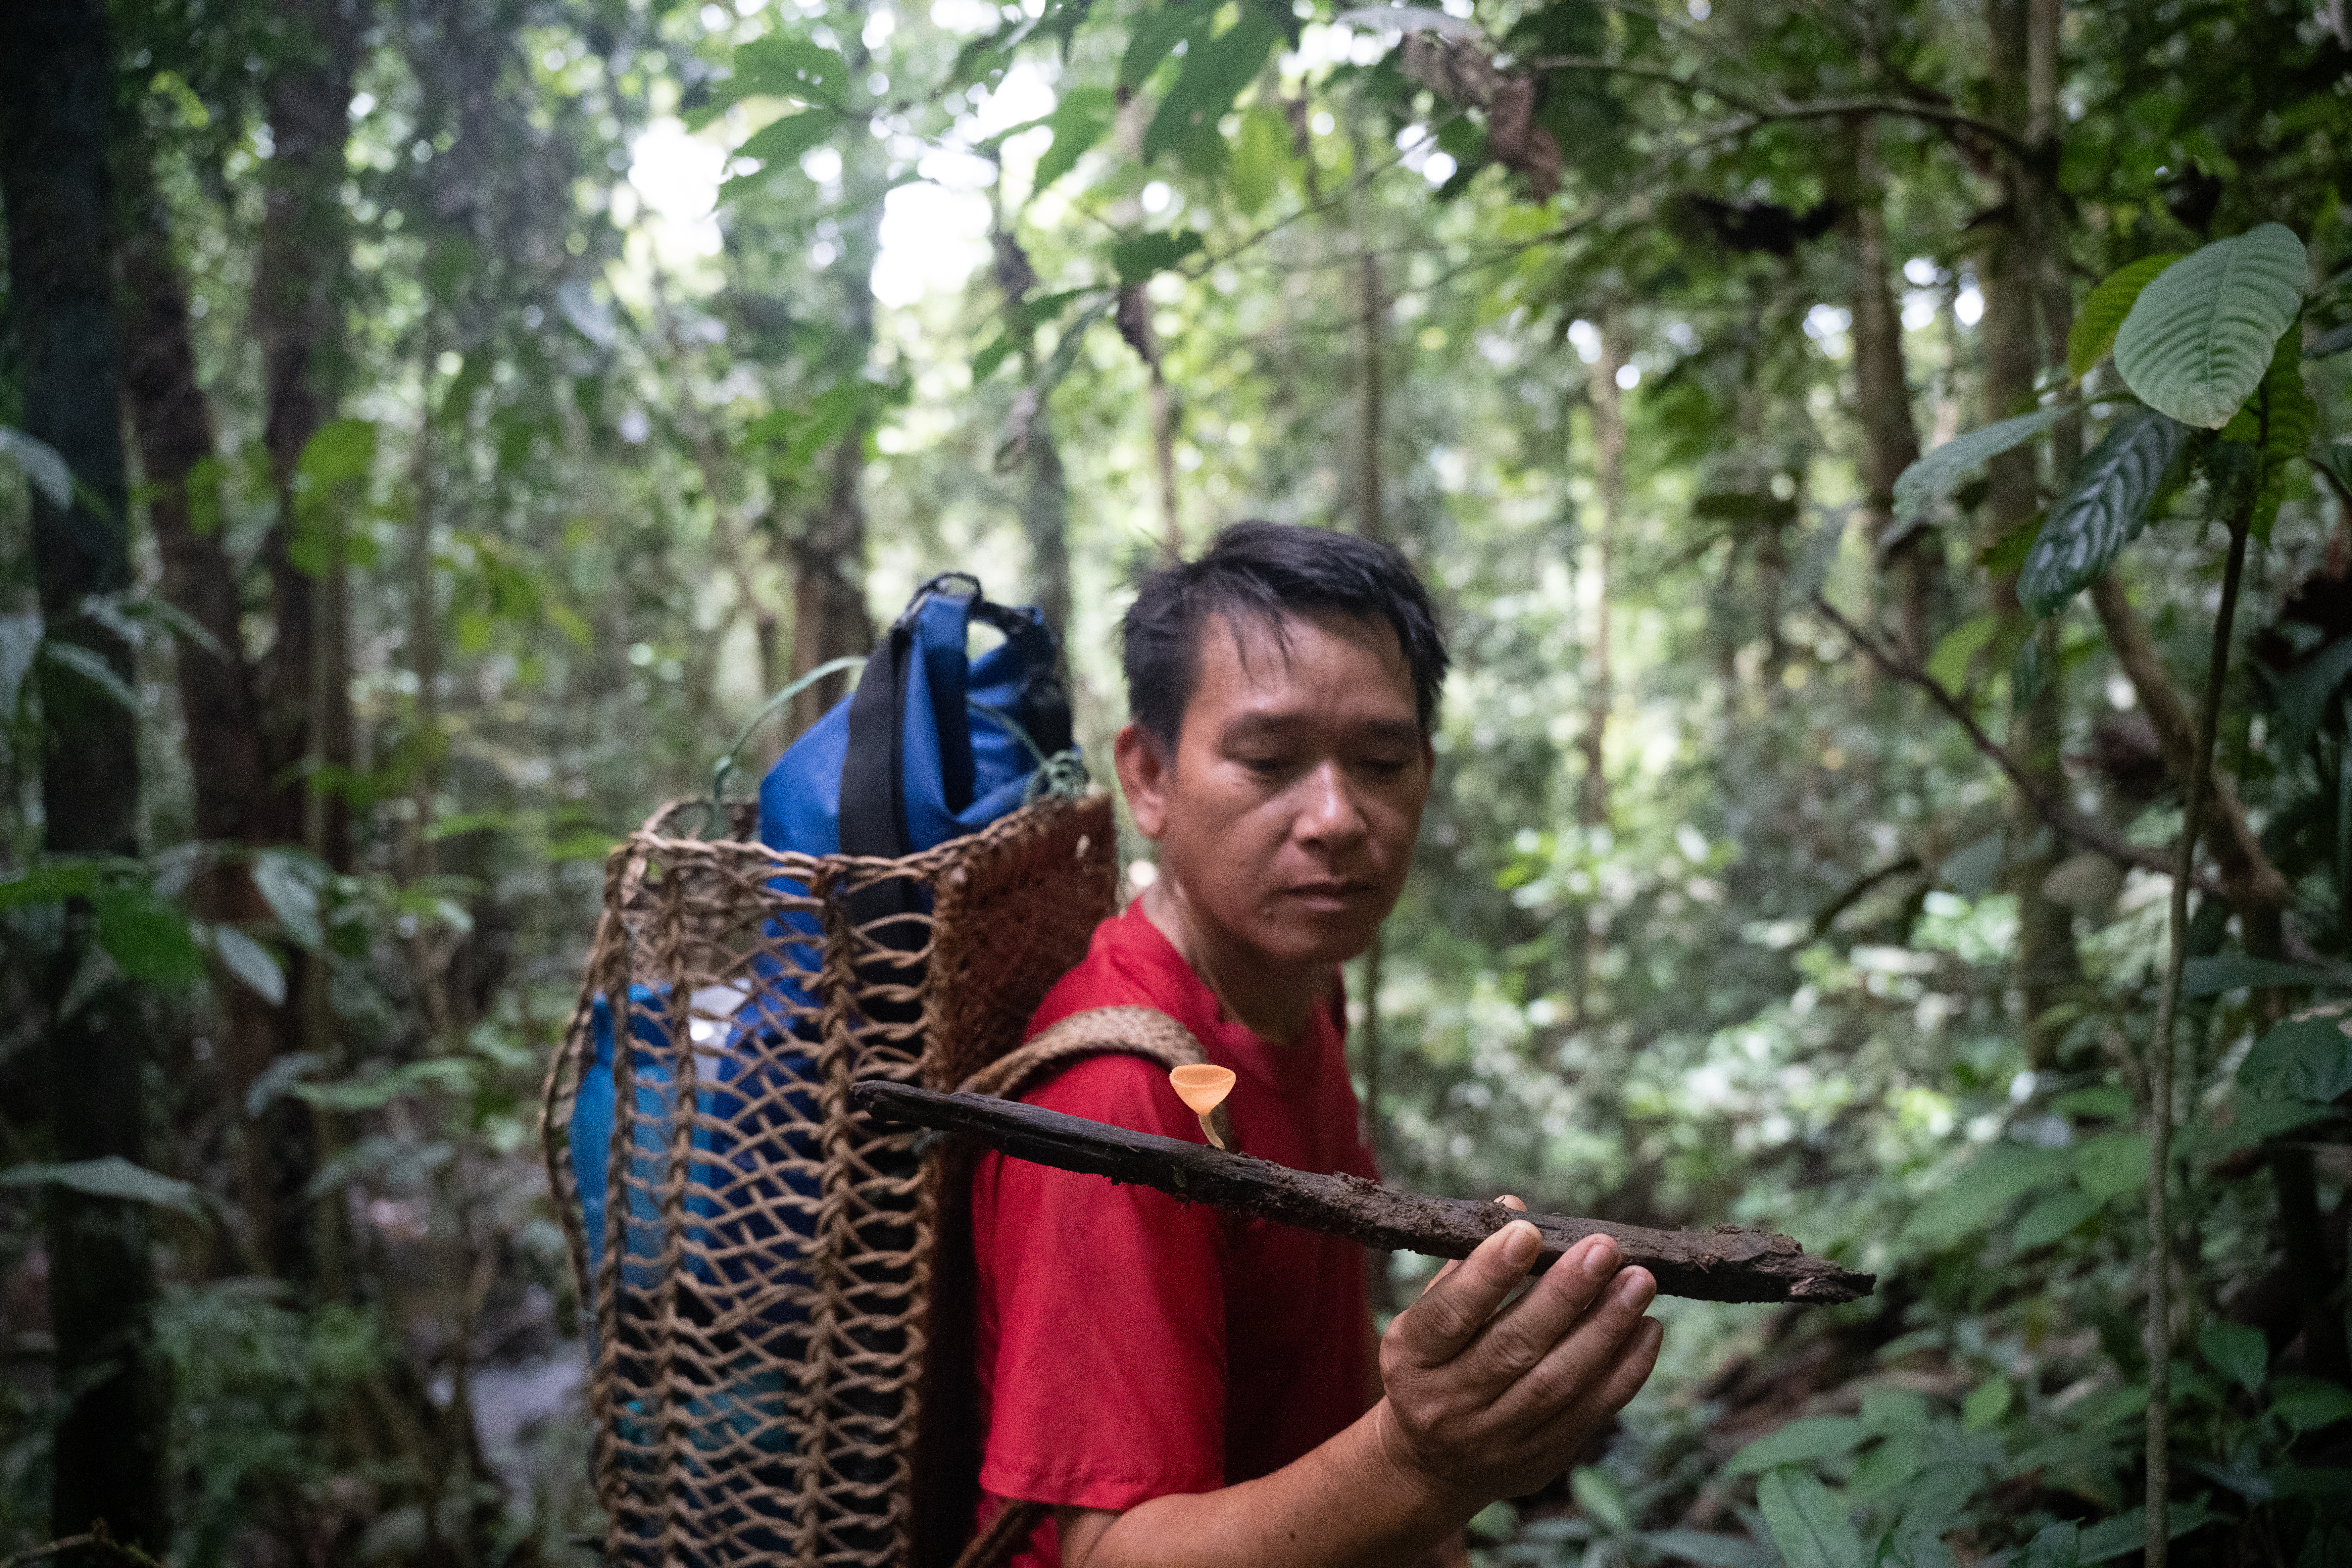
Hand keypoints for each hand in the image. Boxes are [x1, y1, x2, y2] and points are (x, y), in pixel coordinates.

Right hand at [1371, 1198, 1662, 1508]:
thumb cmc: (1430, 1369)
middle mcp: (1449, 1403)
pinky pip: (1588, 1413)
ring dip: (1604, 1329)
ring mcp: (1495, 1438)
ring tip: (1638, 1282)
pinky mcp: (1539, 1460)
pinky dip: (1624, 1370)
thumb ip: (1465, 1269)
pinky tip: (1646, 1329)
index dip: (1488, 1274)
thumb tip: (1513, 1208)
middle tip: (1604, 1249)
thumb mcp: (1423, 1321)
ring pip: (1557, 1382)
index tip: (1528, 1232)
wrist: (1427, 1467)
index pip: (1450, 1314)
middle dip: (1564, 1295)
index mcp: (1412, 1358)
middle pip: (1513, 1348)